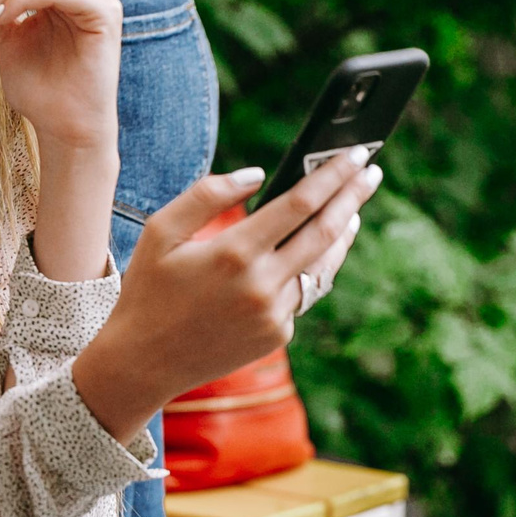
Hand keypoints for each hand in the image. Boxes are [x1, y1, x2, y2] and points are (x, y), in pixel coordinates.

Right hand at [71, 152, 382, 440]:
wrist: (144, 361)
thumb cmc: (149, 289)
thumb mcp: (161, 231)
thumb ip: (208, 194)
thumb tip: (257, 173)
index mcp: (234, 252)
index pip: (300, 203)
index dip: (333, 175)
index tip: (356, 154)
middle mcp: (261, 285)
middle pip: (326, 231)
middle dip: (353, 196)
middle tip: (371, 171)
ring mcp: (274, 314)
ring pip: (322, 265)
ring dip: (342, 233)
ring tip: (353, 209)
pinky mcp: (278, 336)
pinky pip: (303, 293)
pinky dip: (311, 268)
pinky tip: (314, 251)